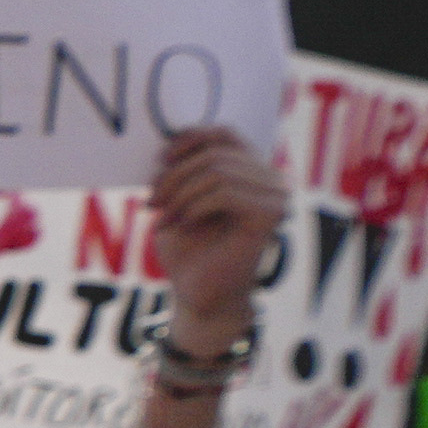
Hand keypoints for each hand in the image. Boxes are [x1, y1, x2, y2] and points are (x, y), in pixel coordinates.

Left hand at [138, 124, 280, 336]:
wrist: (197, 293)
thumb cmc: (187, 248)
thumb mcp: (176, 197)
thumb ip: (182, 167)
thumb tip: (172, 136)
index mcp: (250, 170)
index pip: (224, 134)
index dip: (189, 140)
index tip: (160, 162)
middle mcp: (269, 179)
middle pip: (216, 153)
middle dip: (174, 176)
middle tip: (152, 202)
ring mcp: (275, 196)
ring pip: (218, 172)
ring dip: (179, 195)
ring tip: (163, 218)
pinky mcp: (270, 216)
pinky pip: (225, 193)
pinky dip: (193, 208)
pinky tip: (182, 225)